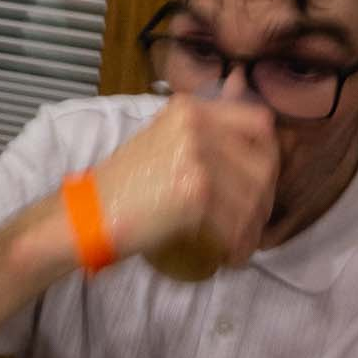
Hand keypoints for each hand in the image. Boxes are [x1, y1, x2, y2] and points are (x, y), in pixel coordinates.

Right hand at [91, 95, 278, 267]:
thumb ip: (205, 129)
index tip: (261, 179)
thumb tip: (243, 102)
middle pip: (263, 161)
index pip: (258, 122)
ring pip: (255, 195)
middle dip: (265, 197)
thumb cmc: (125, 182)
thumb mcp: (163, 140)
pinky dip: (239, 244)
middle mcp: (198, 126)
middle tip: (254, 219)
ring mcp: (198, 157)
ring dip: (254, 225)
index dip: (269, 153)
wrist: (88, 213)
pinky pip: (237, 221)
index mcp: (191, 109)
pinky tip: (231, 254)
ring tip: (242, 242)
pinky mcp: (195, 192)